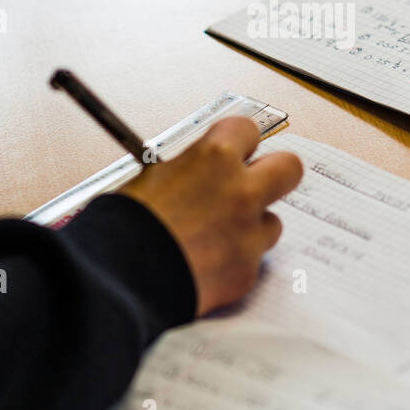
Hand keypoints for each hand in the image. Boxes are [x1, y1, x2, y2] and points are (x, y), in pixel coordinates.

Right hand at [118, 117, 302, 315]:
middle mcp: (241, 191)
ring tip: (216, 238)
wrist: (119, 279)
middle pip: (289, 168)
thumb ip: (189, 170)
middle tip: (252, 186)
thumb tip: (199, 171)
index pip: (248, 130)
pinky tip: (206, 266)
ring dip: (251, 227)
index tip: (233, 153)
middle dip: (273, 174)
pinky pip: (253, 261)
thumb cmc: (124, 227)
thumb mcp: (150, 178)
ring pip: (272, 222)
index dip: (239, 143)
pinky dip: (234, 263)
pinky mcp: (247, 272)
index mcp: (214, 159)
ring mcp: (248, 234)